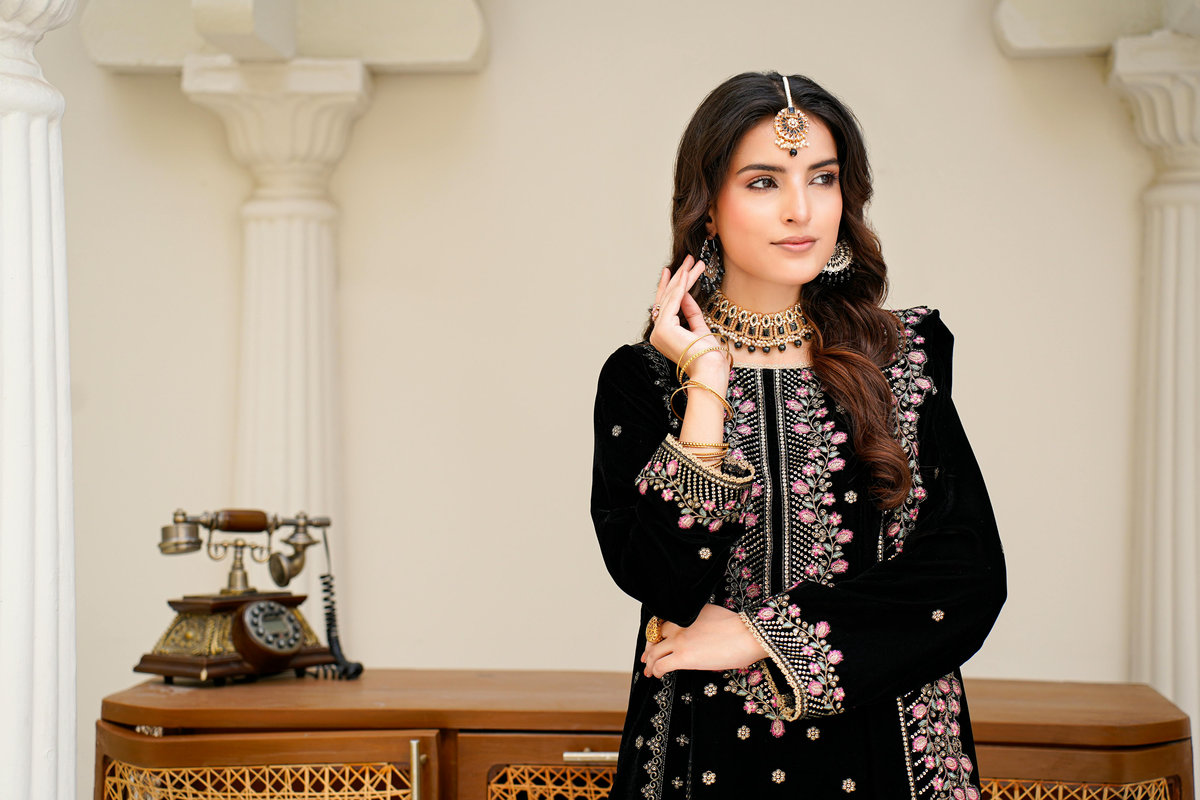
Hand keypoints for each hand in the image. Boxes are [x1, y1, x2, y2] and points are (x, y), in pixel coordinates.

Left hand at [641, 604, 767, 677]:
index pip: (663, 624)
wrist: (748, 635)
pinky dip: (656, 671)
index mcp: (687, 614)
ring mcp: (680, 640)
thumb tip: (700, 634)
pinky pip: (661, 665)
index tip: (654, 642)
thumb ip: (700, 622)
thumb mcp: (714, 616)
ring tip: (649, 671)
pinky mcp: (683, 657)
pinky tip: (657, 675)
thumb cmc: (740, 628)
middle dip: (649, 650)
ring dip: (650, 663)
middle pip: (655, 637)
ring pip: (655, 652)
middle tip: (646, 659)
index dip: (656, 635)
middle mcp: (679, 624)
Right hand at [649, 257, 728, 385]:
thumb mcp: (699, 329)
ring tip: (692, 261)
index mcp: (664, 336)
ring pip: (671, 297)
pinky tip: (688, 274)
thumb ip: (690, 313)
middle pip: (668, 299)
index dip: (670, 287)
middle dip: (679, 278)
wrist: (709, 370)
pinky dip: (682, 286)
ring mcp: (659, 331)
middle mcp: (657, 334)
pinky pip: (674, 301)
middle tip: (687, 259)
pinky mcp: (665, 328)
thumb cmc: (707, 356)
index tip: (675, 271)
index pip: (665, 307)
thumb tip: (685, 295)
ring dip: (683, 278)